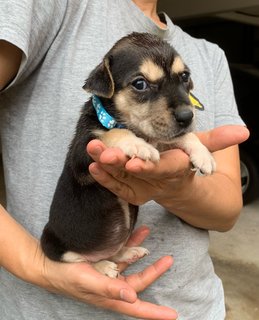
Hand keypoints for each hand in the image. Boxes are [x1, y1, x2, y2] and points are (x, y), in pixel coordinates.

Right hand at [38, 226, 176, 319]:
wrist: (48, 264)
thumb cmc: (65, 277)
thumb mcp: (87, 282)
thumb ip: (110, 289)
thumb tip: (133, 296)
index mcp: (110, 298)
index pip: (137, 307)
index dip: (155, 313)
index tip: (173, 315)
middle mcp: (112, 286)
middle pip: (139, 281)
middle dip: (154, 270)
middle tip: (169, 259)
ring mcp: (109, 272)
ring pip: (131, 263)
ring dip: (140, 250)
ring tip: (148, 233)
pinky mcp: (103, 260)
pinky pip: (120, 252)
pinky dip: (129, 243)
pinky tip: (136, 233)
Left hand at [86, 125, 249, 204]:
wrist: (175, 183)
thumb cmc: (186, 160)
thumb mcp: (201, 148)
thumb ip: (218, 140)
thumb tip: (245, 131)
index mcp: (175, 170)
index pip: (162, 170)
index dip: (149, 167)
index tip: (133, 163)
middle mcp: (156, 181)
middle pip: (137, 174)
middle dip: (120, 164)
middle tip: (103, 154)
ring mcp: (141, 185)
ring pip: (122, 178)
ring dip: (106, 166)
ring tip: (92, 151)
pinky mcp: (130, 187)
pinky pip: (115, 183)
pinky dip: (103, 175)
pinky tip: (91, 163)